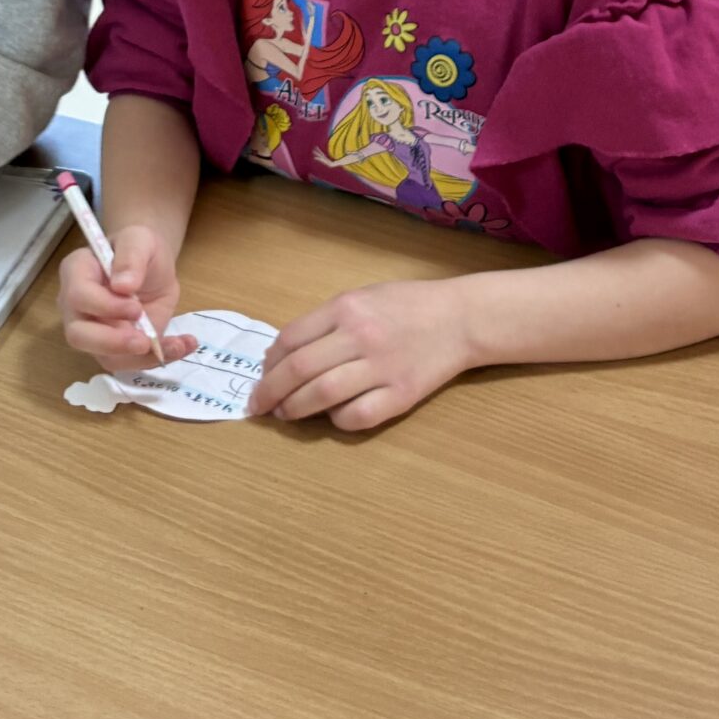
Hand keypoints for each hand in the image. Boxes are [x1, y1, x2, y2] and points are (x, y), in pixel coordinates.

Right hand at [58, 224, 198, 371]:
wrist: (152, 267)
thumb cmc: (139, 248)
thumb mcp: (140, 239)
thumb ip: (131, 257)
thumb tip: (123, 285)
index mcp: (76, 273)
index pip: (78, 296)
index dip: (105, 307)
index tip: (136, 307)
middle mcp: (77, 307)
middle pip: (78, 335)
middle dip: (112, 343)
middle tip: (144, 341)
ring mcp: (93, 331)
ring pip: (104, 357)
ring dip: (140, 358)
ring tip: (176, 345)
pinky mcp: (114, 349)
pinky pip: (130, 363)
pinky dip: (157, 359)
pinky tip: (182, 345)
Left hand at [250, 279, 475, 430]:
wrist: (460, 318)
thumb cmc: (406, 305)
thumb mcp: (361, 298)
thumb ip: (325, 322)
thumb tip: (282, 355)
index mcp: (346, 308)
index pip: (290, 340)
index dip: (268, 365)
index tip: (259, 378)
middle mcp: (360, 336)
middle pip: (299, 370)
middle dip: (270, 392)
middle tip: (258, 406)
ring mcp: (382, 367)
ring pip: (322, 395)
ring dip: (295, 409)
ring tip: (285, 414)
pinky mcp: (401, 394)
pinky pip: (358, 416)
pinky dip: (337, 420)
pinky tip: (332, 417)